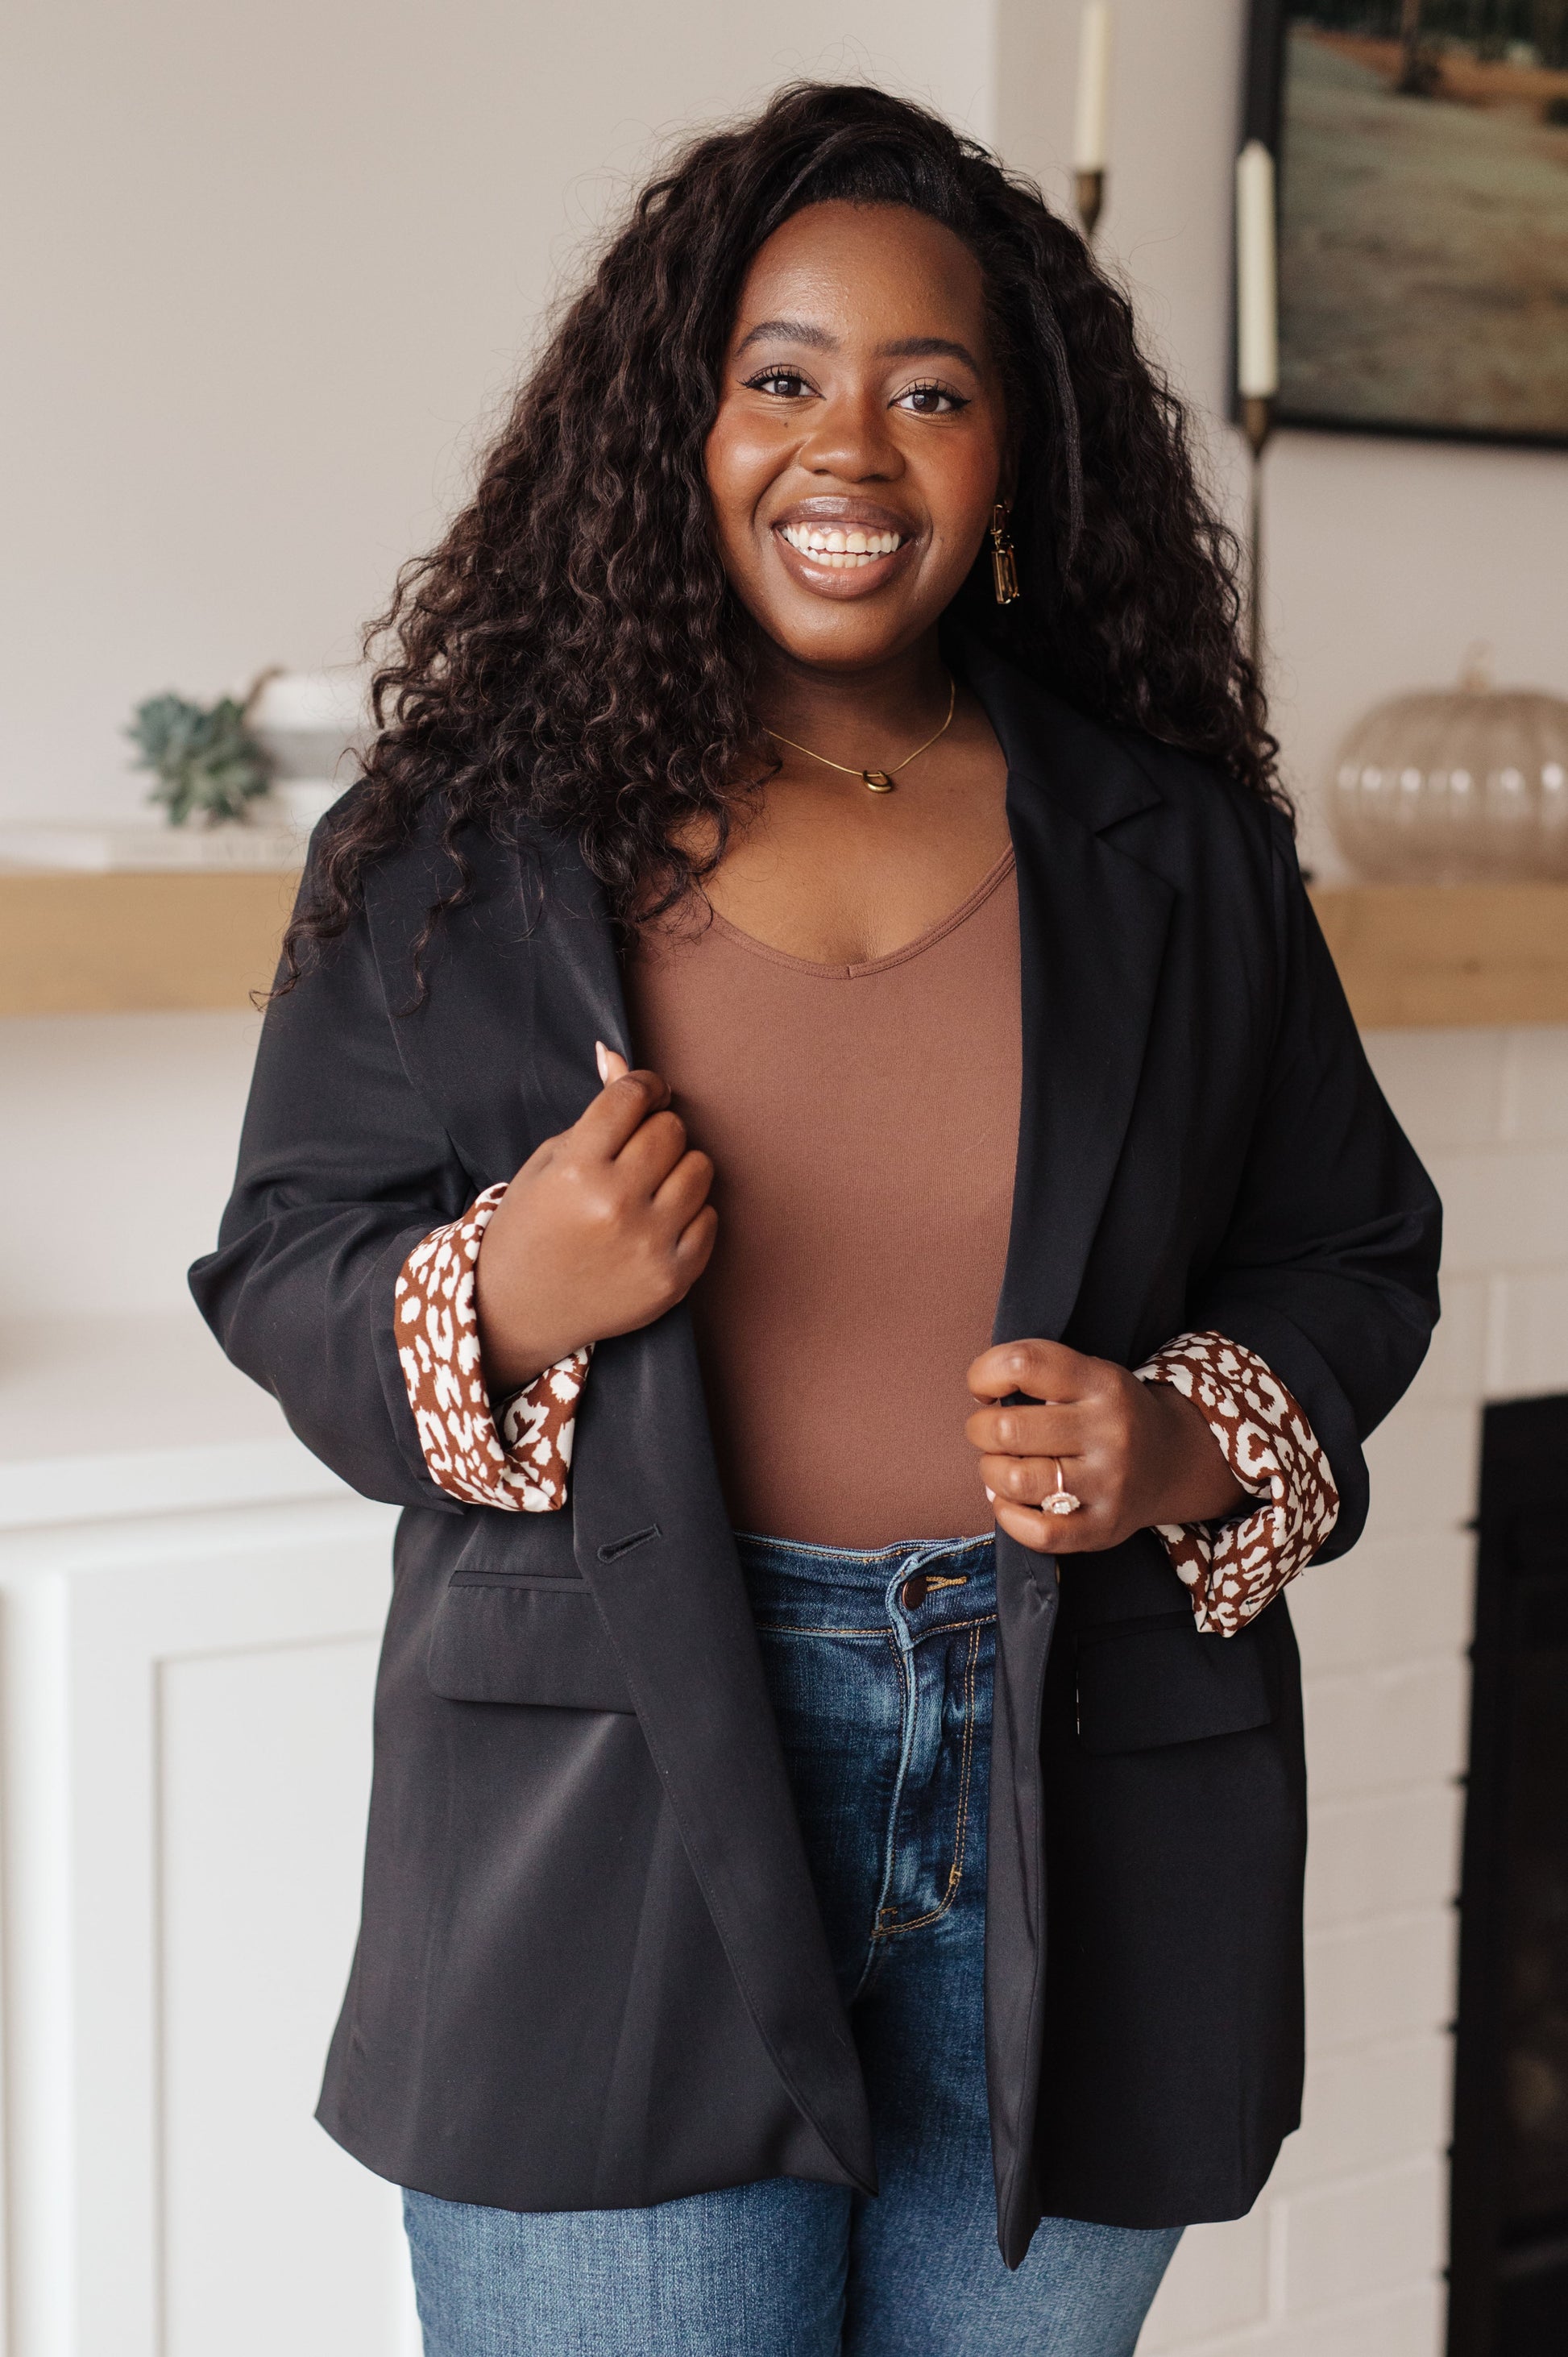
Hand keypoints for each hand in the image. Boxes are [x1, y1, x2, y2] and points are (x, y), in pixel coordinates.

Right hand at [473, 1044, 717, 1391]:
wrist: (518, 1309)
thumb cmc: (531, 1226)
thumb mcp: (548, 1162)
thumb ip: (594, 1113)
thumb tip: (616, 1054)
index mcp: (576, 1170)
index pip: (633, 1096)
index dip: (644, 1086)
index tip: (644, 1094)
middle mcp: (615, 1204)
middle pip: (671, 1130)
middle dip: (657, 1129)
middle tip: (636, 1150)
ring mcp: (649, 1243)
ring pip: (700, 1168)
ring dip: (679, 1168)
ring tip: (650, 1185)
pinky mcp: (674, 1277)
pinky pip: (711, 1217)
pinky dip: (691, 1213)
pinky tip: (659, 1221)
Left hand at [965, 1337, 1245, 1554]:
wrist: (1174, 1461)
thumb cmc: (1109, 1414)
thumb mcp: (1091, 1374)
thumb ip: (1041, 1374)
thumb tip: (981, 1396)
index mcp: (1102, 1382)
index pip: (1024, 1364)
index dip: (984, 1374)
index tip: (984, 1389)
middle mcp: (1110, 1431)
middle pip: (1008, 1429)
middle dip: (980, 1430)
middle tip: (989, 1433)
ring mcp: (1109, 1484)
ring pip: (1015, 1479)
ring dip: (990, 1472)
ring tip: (1000, 1466)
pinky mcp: (1103, 1528)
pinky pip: (1037, 1532)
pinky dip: (1007, 1515)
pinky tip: (1009, 1500)